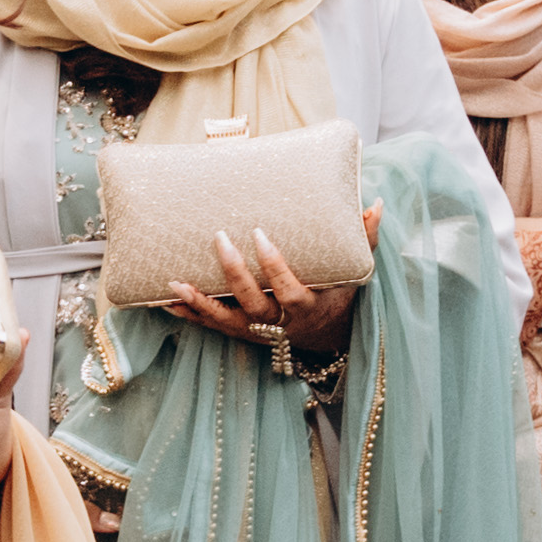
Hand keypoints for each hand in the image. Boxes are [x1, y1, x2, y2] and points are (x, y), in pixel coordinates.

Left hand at [165, 209, 373, 361]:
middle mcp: (280, 323)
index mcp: (307, 306)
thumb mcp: (356, 272)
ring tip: (175, 282)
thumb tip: (376, 203)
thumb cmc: (339, 296)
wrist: (326, 338)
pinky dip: (189, 314)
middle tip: (220, 238)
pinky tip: (165, 300)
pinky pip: (211, 326)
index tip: (260, 235)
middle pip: (253, 301)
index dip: (274, 265)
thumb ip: (366, 239)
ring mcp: (257, 332)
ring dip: (199, 302)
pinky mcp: (240, 334)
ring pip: (226, 319)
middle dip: (234, 272)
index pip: (288, 287)